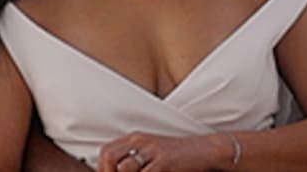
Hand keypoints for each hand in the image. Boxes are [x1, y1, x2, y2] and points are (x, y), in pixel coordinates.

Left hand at [95, 131, 216, 171]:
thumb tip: (118, 171)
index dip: (102, 169)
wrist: (204, 151)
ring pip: (124, 168)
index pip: (106, 151)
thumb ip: (135, 161)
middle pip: (109, 156)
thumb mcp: (153, 153)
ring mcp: (152, 150)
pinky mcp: (164, 161)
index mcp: (136, 138)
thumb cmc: (178, 156)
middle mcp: (141, 141)